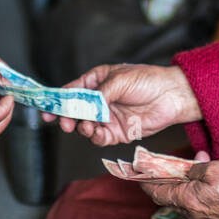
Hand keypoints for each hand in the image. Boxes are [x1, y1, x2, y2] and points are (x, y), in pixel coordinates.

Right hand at [43, 63, 200, 144]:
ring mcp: (107, 117)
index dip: (58, 100)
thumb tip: (87, 106)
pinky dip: (95, 137)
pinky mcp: (117, 132)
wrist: (171, 96)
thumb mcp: (120, 80)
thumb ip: (101, 94)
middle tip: (66, 123)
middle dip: (67, 118)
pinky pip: (100, 138)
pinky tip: (97, 133)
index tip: (47, 109)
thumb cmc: (147, 80)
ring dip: (82, 128)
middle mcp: (99, 101)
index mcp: (96, 82)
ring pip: (85, 126)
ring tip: (85, 126)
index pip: (72, 91)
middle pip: (75, 111)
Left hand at [140, 153, 218, 218]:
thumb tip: (187, 170)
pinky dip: (197, 192)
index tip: (139, 175)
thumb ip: (194, 168)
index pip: (158, 193)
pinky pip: (199, 205)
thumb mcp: (213, 168)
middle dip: (169, 180)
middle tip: (168, 166)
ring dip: (185, 184)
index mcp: (187, 200)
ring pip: (186, 200)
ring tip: (196, 166)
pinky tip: (207, 180)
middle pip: (171, 197)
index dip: (147, 183)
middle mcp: (192, 213)